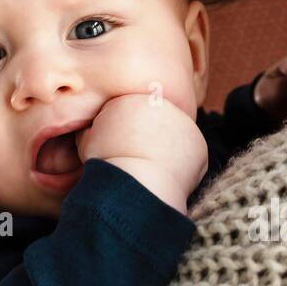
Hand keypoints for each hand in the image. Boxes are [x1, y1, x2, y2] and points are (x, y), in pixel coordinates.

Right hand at [76, 93, 207, 213]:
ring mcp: (184, 122)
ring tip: (150, 168)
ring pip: (172, 135)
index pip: (130, 112)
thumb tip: (91, 127)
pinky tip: (167, 175)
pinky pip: (188, 153)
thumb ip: (93, 128)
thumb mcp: (87, 141)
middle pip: (153, 120)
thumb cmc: (108, 165)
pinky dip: (181, 164)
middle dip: (147, 136)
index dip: (123, 132)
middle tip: (137, 158)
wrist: (137, 185)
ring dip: (165, 148)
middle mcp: (162, 104)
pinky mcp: (198, 142)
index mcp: (132, 99)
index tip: (119, 149)